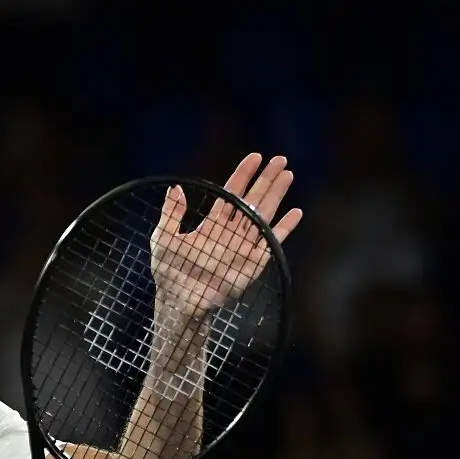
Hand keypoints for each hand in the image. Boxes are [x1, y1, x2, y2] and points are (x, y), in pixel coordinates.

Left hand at [151, 153, 303, 317]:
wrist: (180, 301)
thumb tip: (175, 187)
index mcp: (213, 223)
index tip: (255, 157)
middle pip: (252, 200)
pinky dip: (284, 228)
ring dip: (276, 195)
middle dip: (266, 179)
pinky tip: (295, 212)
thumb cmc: (169, 271)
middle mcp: (231, 231)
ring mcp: (244, 246)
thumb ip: (171, 214)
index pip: (231, 193)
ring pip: (264, 215)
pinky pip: (272, 242)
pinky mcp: (254, 263)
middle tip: (280, 159)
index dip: (243, 175)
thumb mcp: (164, 238)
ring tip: (288, 175)